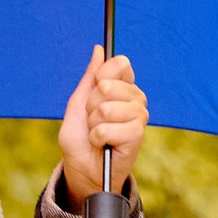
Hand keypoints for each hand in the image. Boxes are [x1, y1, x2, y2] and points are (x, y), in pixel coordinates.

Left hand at [60, 47, 147, 206]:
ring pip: (105, 108)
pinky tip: (103, 144)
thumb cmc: (81, 138)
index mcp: (123, 87)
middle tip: (94, 120)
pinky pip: (106, 128)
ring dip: (93, 123)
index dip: (101, 76)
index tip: (95, 91)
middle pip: (107, 85)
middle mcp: (135, 99)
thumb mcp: (78, 103)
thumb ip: (90, 77)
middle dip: (91, 105)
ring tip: (98, 133)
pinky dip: (97, 137)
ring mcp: (138, 116)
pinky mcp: (137, 135)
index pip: (119, 64)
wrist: (83, 168)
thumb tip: (99, 49)